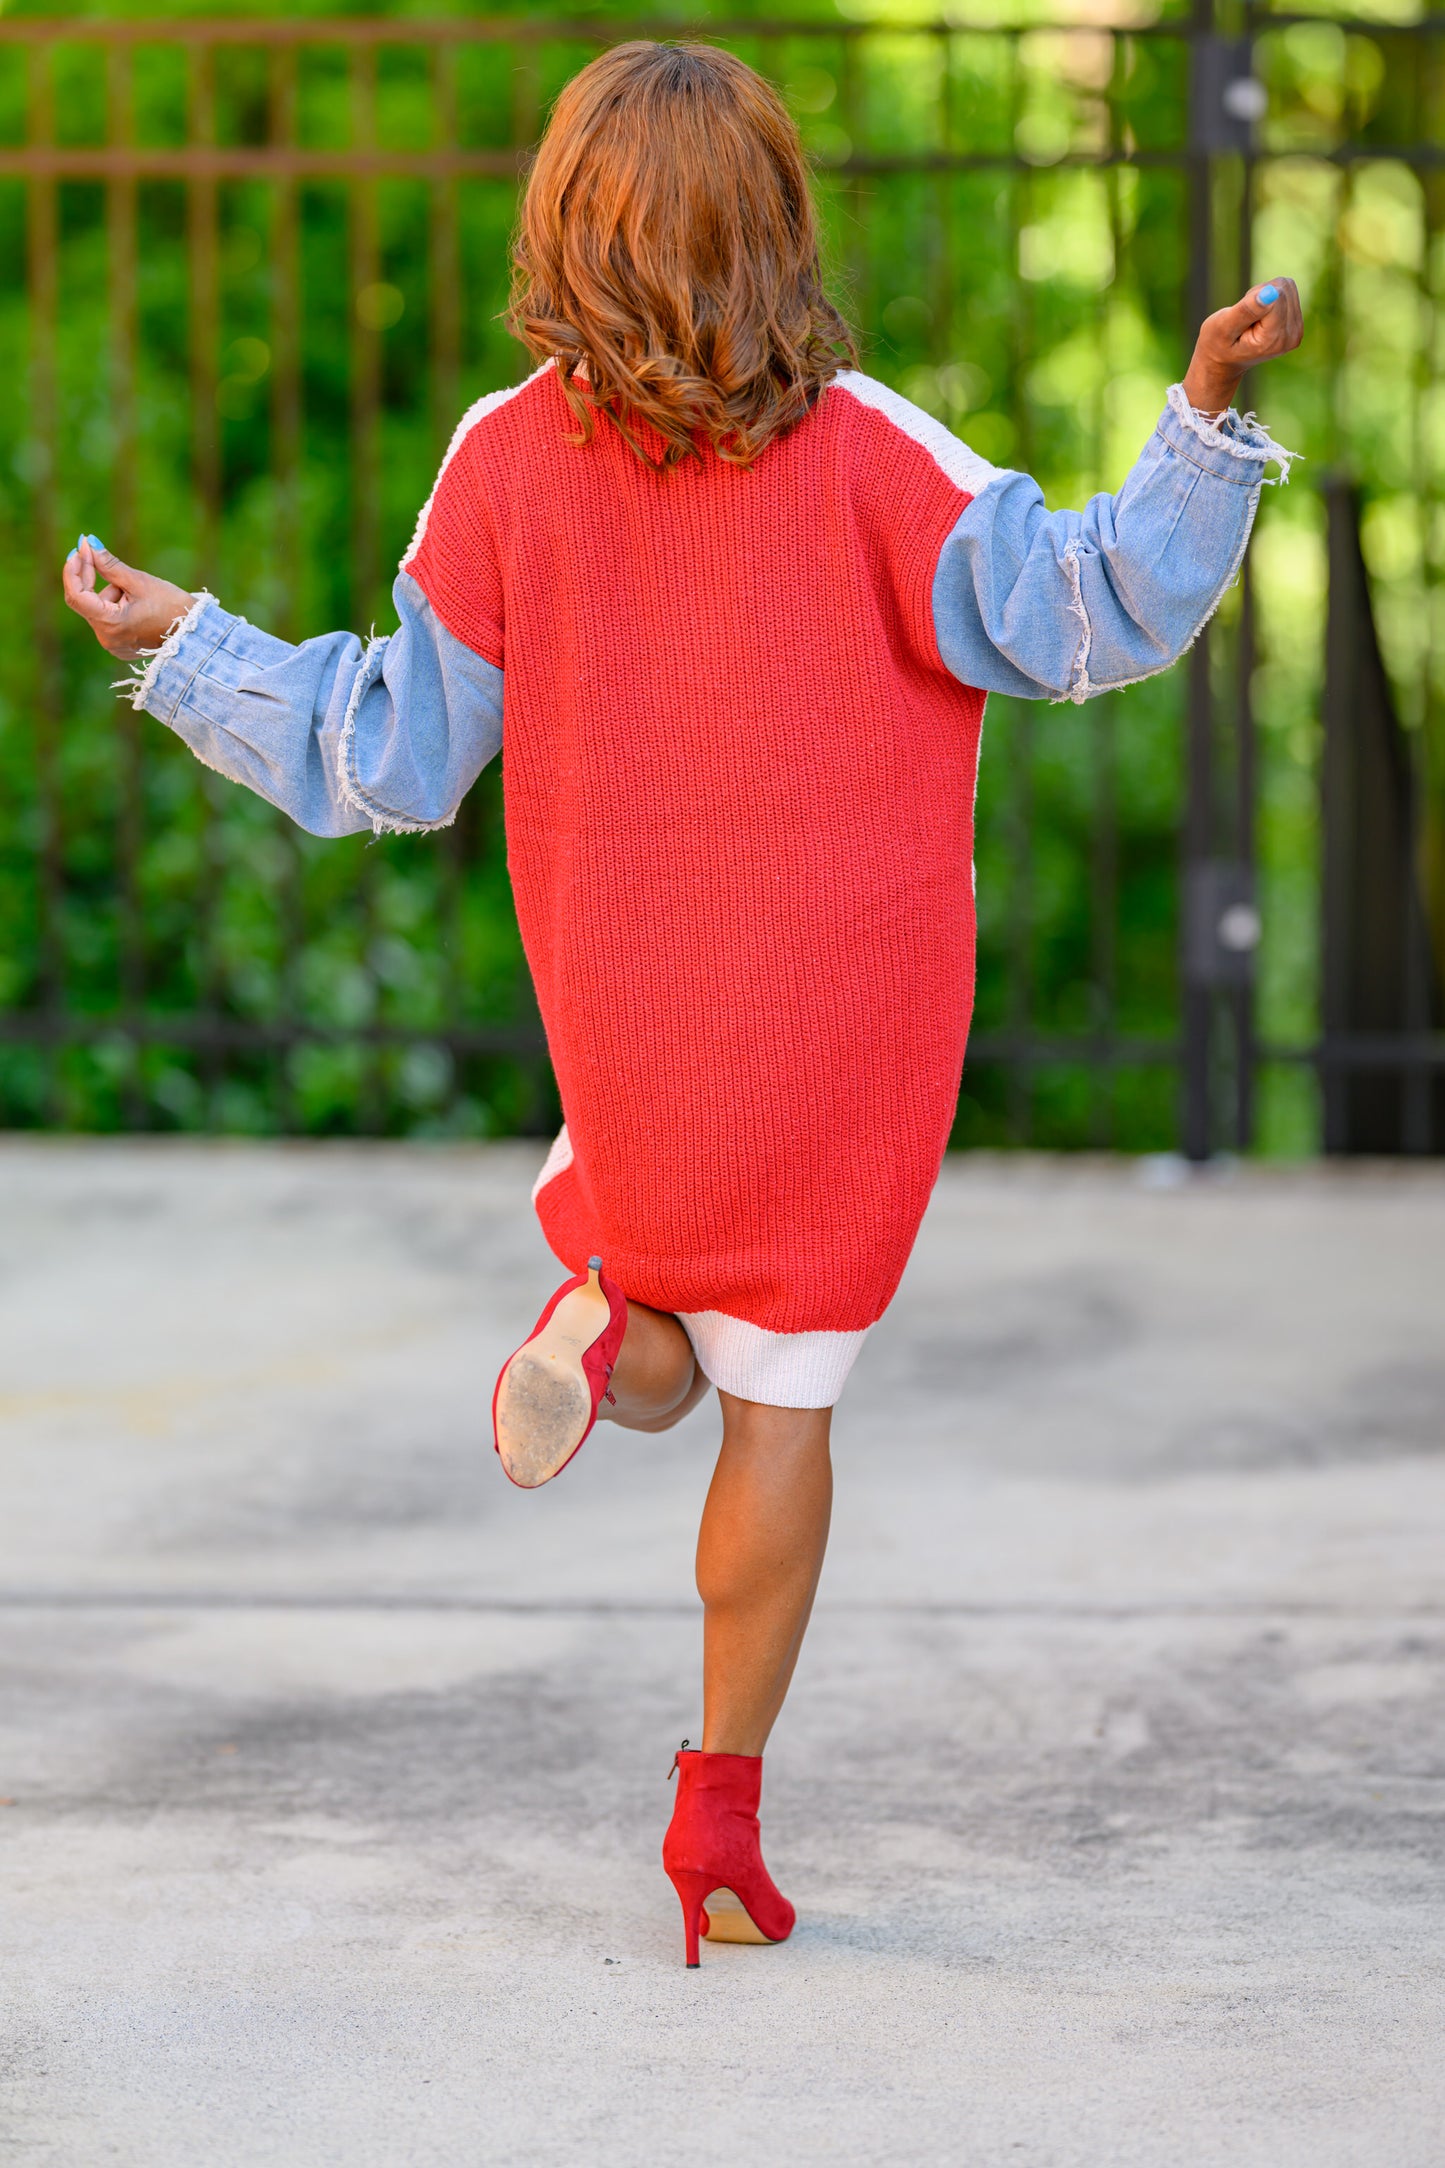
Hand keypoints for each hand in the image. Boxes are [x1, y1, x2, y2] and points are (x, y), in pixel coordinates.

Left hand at [61, 536, 195, 661]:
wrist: (196, 633)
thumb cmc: (172, 606)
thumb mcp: (139, 581)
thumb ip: (108, 564)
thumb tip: (88, 543)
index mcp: (111, 625)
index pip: (77, 596)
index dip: (73, 571)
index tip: (79, 550)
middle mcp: (107, 640)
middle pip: (85, 602)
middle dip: (91, 577)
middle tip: (93, 550)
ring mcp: (114, 645)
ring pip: (98, 610)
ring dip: (110, 592)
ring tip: (136, 591)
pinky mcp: (121, 646)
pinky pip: (108, 620)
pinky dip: (115, 605)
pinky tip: (135, 602)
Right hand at [1182, 279, 1302, 415]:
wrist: (1224, 362)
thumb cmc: (1218, 344)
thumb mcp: (1224, 327)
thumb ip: (1246, 311)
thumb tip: (1270, 293)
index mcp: (1273, 339)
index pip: (1277, 296)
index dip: (1255, 297)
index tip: (1242, 312)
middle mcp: (1291, 337)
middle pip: (1284, 289)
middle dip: (1262, 293)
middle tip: (1246, 315)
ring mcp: (1297, 332)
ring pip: (1287, 287)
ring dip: (1266, 294)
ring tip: (1251, 316)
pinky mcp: (1297, 324)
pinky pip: (1289, 292)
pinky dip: (1272, 297)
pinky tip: (1260, 317)